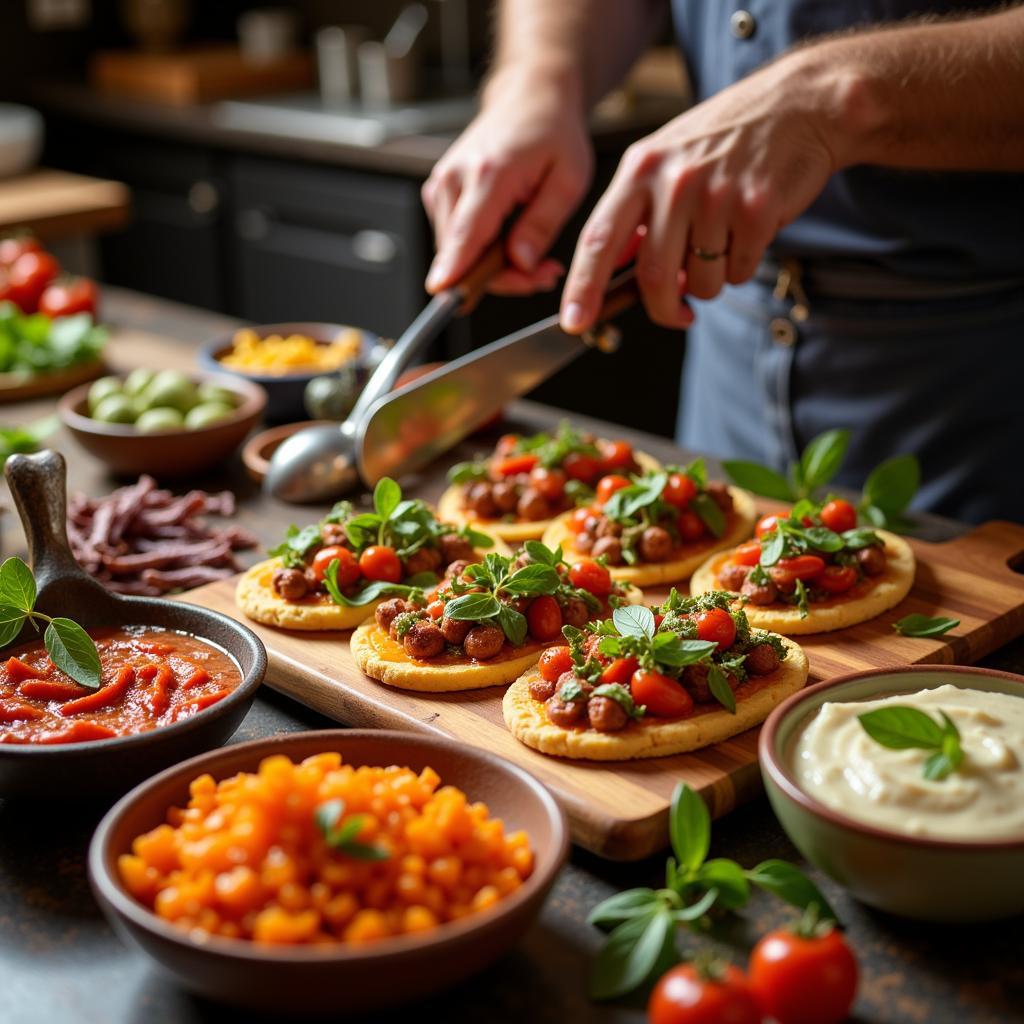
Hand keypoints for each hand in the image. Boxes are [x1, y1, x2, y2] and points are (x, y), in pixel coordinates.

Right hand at [423, 66, 593, 295]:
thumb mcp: (569, 180)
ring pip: (458, 254)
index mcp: (490, 173)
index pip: (467, 233)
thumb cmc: (553, 135)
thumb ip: (542, 225)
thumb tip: (519, 263)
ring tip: (533, 253)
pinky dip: (482, 252)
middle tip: (545, 272)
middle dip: (503, 277)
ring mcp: (441, 185)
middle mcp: (456, 178)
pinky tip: (510, 240)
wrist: (529, 99)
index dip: (455, 268)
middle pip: (463, 255)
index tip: (442, 293)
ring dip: (495, 267)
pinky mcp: (437, 193)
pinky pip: (455, 243)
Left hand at [560, 52, 842, 331]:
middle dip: (664, 308)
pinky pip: (738, 271)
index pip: (599, 239)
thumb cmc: (729, 138)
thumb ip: (638, 213)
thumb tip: (615, 268)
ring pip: (700, 281)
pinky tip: (750, 229)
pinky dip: (742, 266)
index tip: (573, 321)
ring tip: (724, 242)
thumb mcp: (668, 160)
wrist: (800, 104)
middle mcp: (673, 181)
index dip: (583, 287)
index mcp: (640, 170)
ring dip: (711, 281)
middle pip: (653, 276)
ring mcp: (716, 195)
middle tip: (678, 313)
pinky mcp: (756, 208)